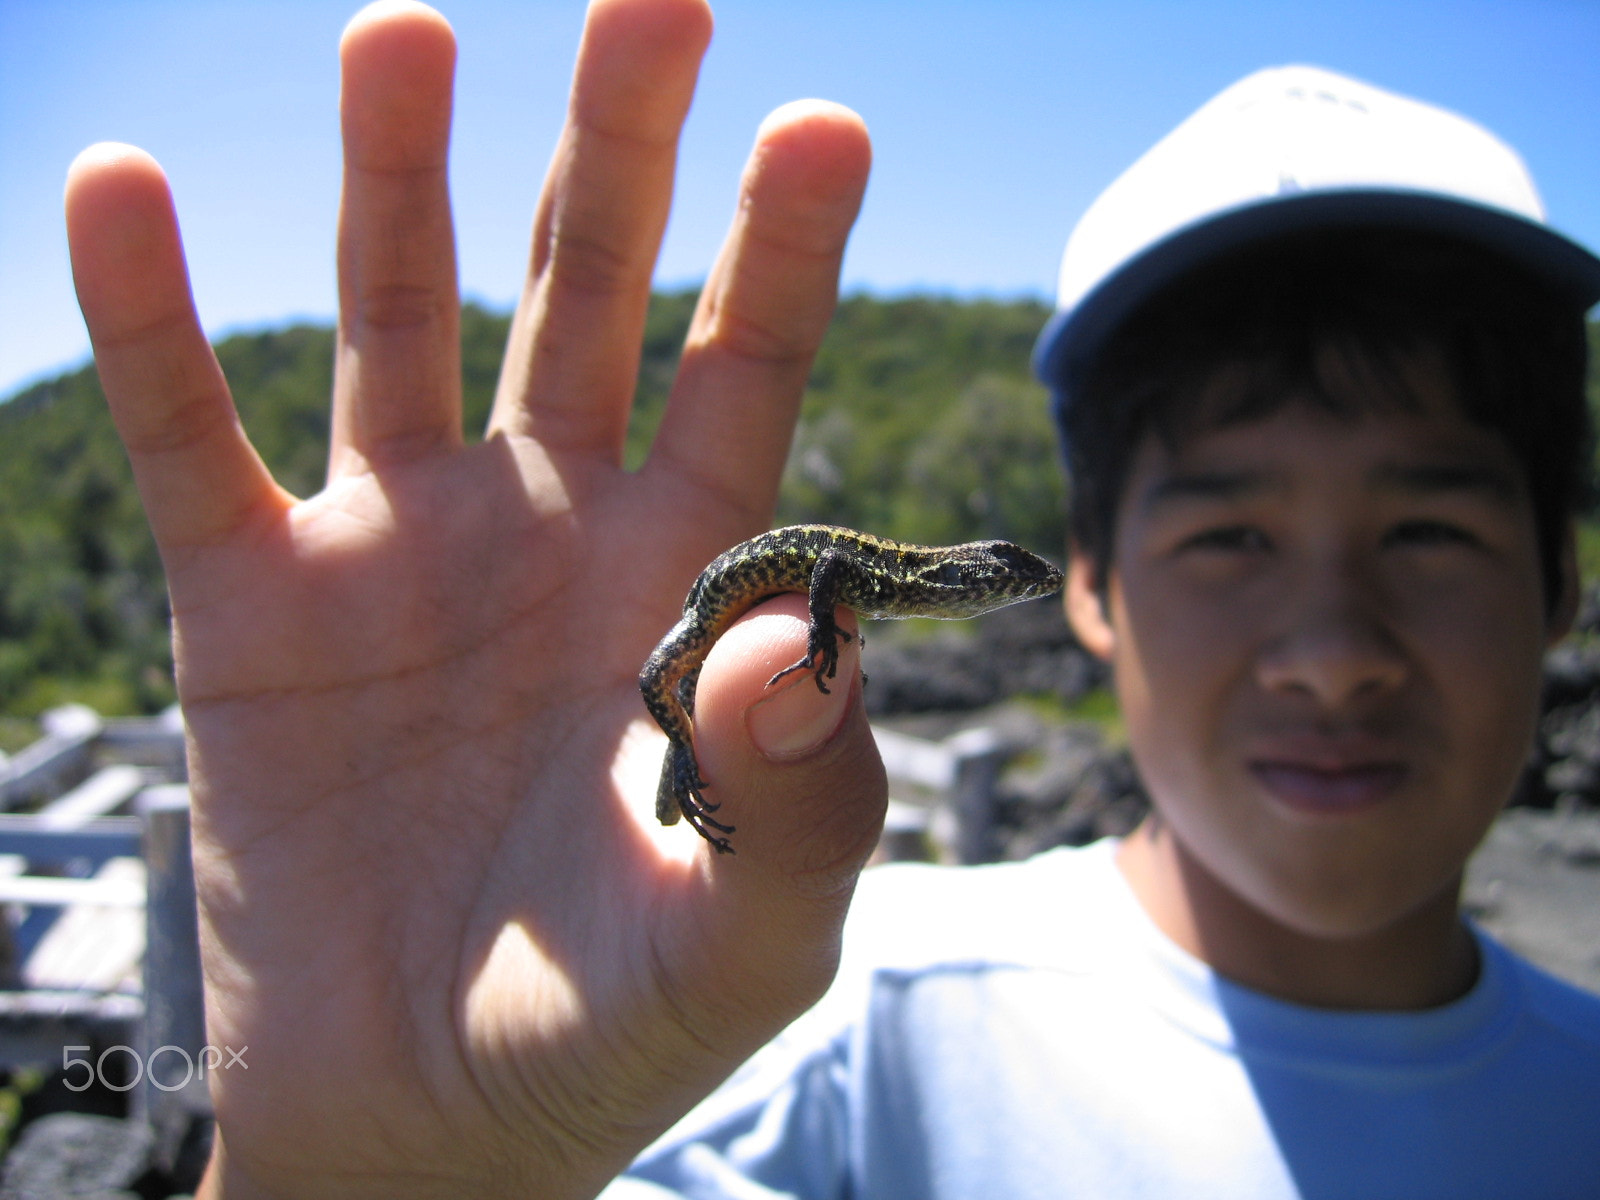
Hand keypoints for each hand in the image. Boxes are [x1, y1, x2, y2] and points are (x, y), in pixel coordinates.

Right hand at [65, 1, 879, 1195]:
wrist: (416, 1122)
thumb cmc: (597, 1040)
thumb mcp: (737, 948)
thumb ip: (801, 809)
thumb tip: (798, 638)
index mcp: (676, 590)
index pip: (745, 381)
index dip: (779, 258)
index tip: (821, 122)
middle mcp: (544, 531)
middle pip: (586, 298)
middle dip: (616, 150)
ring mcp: (395, 551)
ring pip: (396, 321)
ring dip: (395, 182)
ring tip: (403, 35)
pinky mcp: (252, 607)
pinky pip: (192, 438)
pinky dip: (153, 323)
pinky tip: (117, 193)